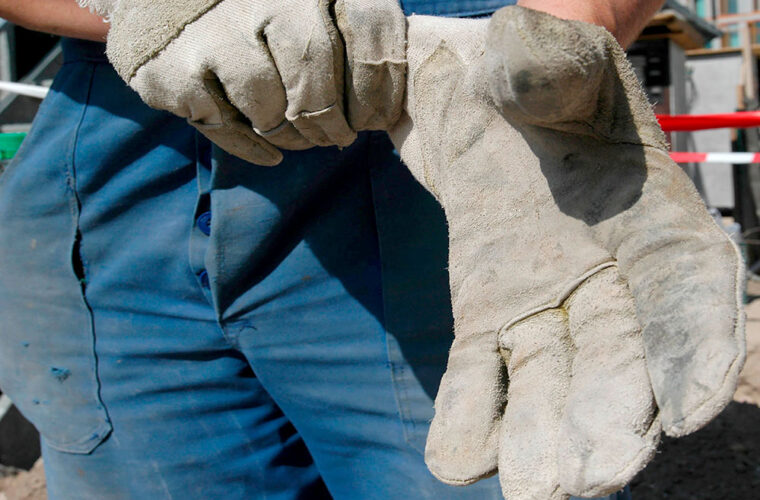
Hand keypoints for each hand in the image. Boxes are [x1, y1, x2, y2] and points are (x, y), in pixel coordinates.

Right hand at [94, 0, 405, 164]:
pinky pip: (226, 129)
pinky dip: (253, 148)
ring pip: (269, 108)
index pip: (365, 24)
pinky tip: (268, 151)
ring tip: (295, 136)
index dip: (380, 82)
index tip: (376, 115)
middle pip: (314, 70)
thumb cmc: (252, 14)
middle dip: (330, 119)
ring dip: (290, 135)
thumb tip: (387, 102)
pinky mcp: (171, 73)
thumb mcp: (305, 8)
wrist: (157, 3)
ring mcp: (211, 34)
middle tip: (336, 137)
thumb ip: (346, 30)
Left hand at [389, 7, 743, 497]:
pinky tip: (458, 460)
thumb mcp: (548, 61)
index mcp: (654, 222)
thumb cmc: (540, 81)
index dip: (694, 349)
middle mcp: (610, 281)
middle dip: (612, 418)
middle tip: (592, 481)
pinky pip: (484, 373)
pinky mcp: (489, 317)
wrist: (494, 108)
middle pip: (622, 360)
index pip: (686, 293)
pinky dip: (475, 413)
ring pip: (554, 381)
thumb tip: (522, 50)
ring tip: (536, 493)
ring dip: (545, 437)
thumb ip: (545, 64)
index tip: (690, 411)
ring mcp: (547, 307)